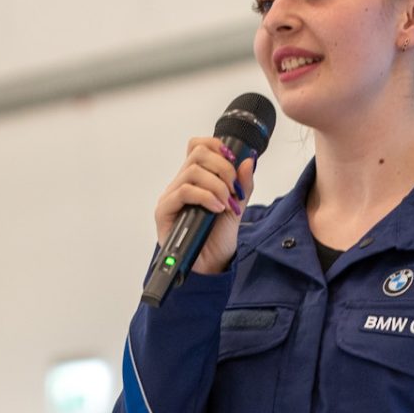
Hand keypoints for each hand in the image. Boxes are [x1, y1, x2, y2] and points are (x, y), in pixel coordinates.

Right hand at [153, 137, 257, 275]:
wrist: (210, 267)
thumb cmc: (217, 239)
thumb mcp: (237, 207)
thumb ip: (243, 185)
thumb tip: (248, 160)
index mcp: (196, 179)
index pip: (198, 146)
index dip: (216, 146)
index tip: (234, 161)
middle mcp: (181, 184)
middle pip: (197, 153)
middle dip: (223, 168)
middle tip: (233, 189)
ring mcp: (172, 196)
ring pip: (192, 171)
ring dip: (216, 185)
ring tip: (225, 204)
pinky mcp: (164, 211)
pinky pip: (183, 191)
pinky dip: (205, 196)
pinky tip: (216, 208)